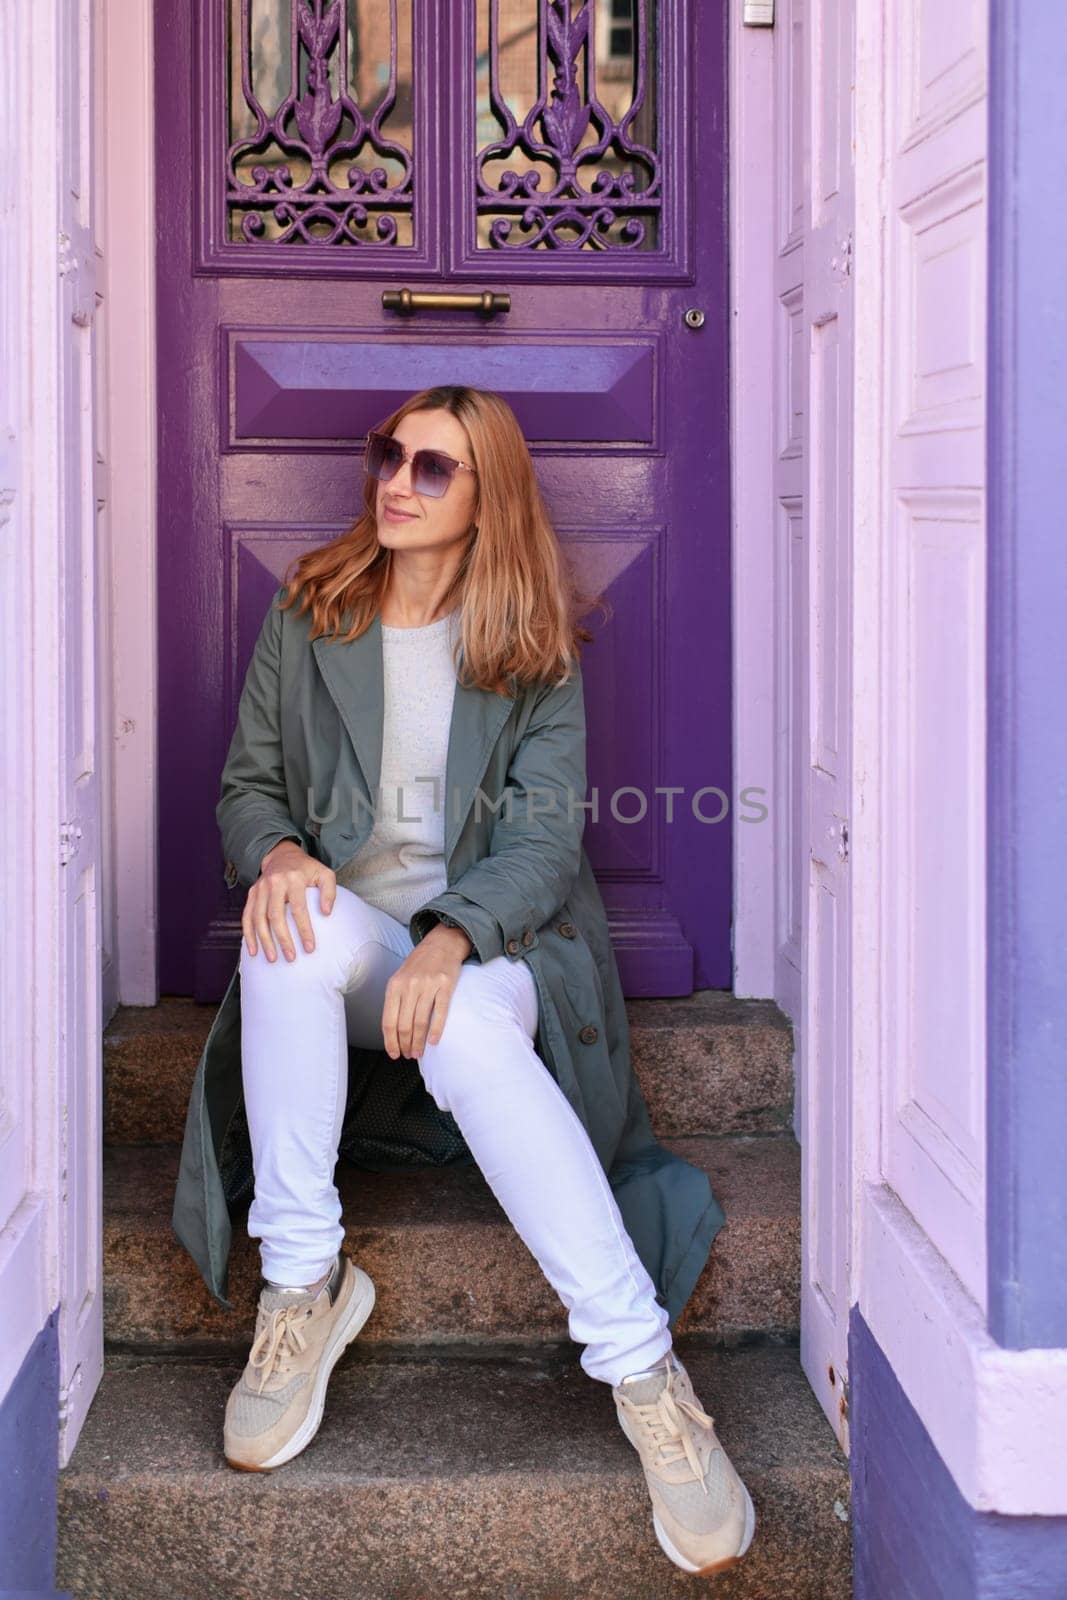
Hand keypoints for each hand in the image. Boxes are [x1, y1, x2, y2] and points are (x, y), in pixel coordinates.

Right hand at [242, 840, 336, 962]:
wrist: (282, 855)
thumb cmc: (307, 869)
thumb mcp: (324, 873)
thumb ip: (329, 891)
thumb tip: (326, 912)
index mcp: (293, 879)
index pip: (298, 908)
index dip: (304, 930)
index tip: (310, 948)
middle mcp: (274, 883)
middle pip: (275, 915)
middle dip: (283, 939)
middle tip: (291, 957)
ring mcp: (260, 888)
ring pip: (258, 918)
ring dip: (264, 940)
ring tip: (273, 958)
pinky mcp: (251, 893)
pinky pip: (246, 916)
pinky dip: (248, 934)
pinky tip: (253, 951)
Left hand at [382, 922, 471, 1058]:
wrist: (441, 943)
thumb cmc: (419, 965)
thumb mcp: (400, 978)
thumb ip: (396, 1001)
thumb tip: (394, 1032)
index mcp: (394, 986)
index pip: (388, 1021)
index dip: (390, 1042)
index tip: (394, 1054)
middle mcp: (409, 986)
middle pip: (404, 1025)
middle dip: (405, 1045)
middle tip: (410, 1055)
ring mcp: (427, 985)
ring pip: (420, 1022)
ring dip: (419, 1042)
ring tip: (419, 1052)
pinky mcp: (446, 985)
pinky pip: (440, 1012)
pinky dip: (436, 1030)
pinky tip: (434, 1042)